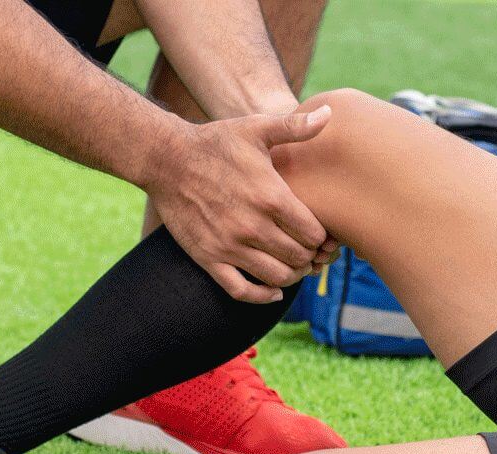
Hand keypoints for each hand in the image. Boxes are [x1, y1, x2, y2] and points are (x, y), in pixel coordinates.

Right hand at [142, 106, 333, 302]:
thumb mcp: (256, 128)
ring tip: (292, 266)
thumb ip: (295, 126)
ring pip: (276, 277)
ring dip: (291, 276)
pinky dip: (262, 296)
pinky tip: (272, 290)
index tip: (321, 234)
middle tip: (310, 252)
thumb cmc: (215, 142)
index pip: (314, 234)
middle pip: (299, 258)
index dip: (323, 237)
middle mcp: (253, 226)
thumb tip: (330, 114)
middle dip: (310, 257)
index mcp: (271, 197)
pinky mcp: (208, 258)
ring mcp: (230, 246)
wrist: (167, 159)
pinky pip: (241, 291)